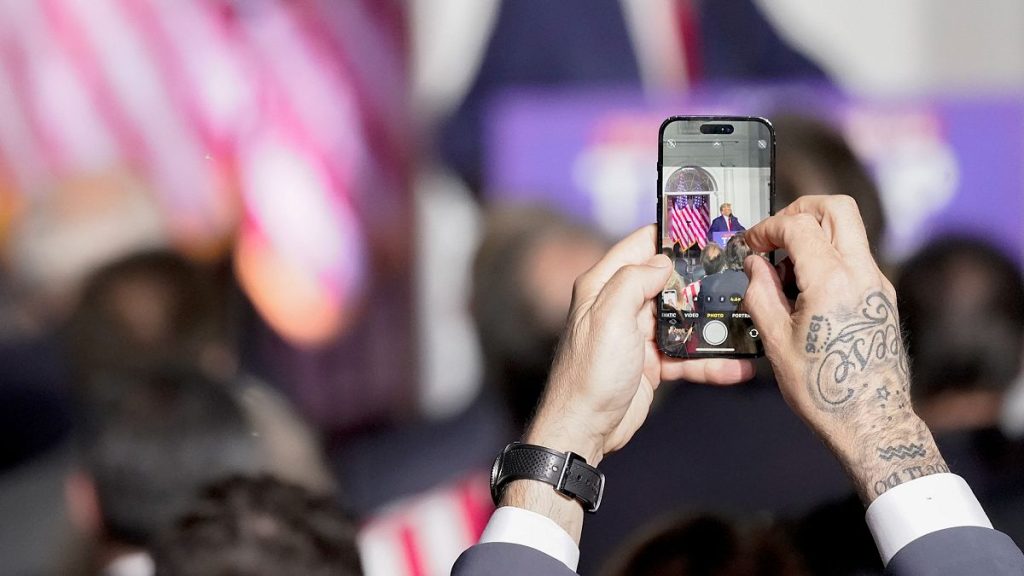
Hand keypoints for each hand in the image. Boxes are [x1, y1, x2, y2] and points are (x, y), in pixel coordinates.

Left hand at [504, 225, 752, 542]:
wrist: (584, 429)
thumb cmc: (590, 372)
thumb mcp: (609, 317)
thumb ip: (634, 280)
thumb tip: (663, 261)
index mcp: (604, 286)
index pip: (639, 246)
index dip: (670, 235)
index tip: (705, 228)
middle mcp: (620, 306)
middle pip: (668, 282)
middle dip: (702, 278)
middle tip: (740, 271)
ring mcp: (637, 335)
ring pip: (683, 319)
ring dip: (713, 323)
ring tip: (749, 318)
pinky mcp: (651, 363)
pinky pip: (687, 356)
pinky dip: (711, 361)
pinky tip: (740, 366)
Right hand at [742, 196, 946, 503]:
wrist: (871, 420)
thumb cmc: (824, 389)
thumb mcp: (777, 342)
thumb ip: (760, 294)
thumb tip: (755, 266)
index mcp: (832, 281)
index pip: (799, 225)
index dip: (768, 227)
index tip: (751, 244)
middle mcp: (862, 274)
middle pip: (836, 208)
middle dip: (800, 210)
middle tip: (775, 231)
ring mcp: (877, 283)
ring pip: (848, 230)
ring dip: (814, 233)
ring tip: (787, 267)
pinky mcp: (882, 296)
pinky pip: (854, 257)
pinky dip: (828, 256)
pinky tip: (805, 288)